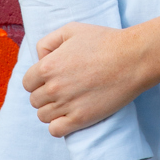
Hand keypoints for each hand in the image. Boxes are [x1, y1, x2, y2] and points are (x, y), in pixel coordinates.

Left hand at [23, 13, 159, 136]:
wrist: (132, 59)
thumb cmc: (104, 41)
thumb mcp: (72, 30)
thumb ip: (48, 42)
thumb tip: (40, 59)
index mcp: (48, 66)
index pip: (27, 83)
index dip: (37, 81)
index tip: (50, 79)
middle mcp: (53, 88)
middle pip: (34, 101)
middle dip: (44, 95)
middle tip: (62, 89)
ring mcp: (67, 105)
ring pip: (43, 116)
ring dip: (51, 110)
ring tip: (67, 102)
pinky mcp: (81, 119)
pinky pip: (55, 130)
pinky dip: (58, 125)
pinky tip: (69, 116)